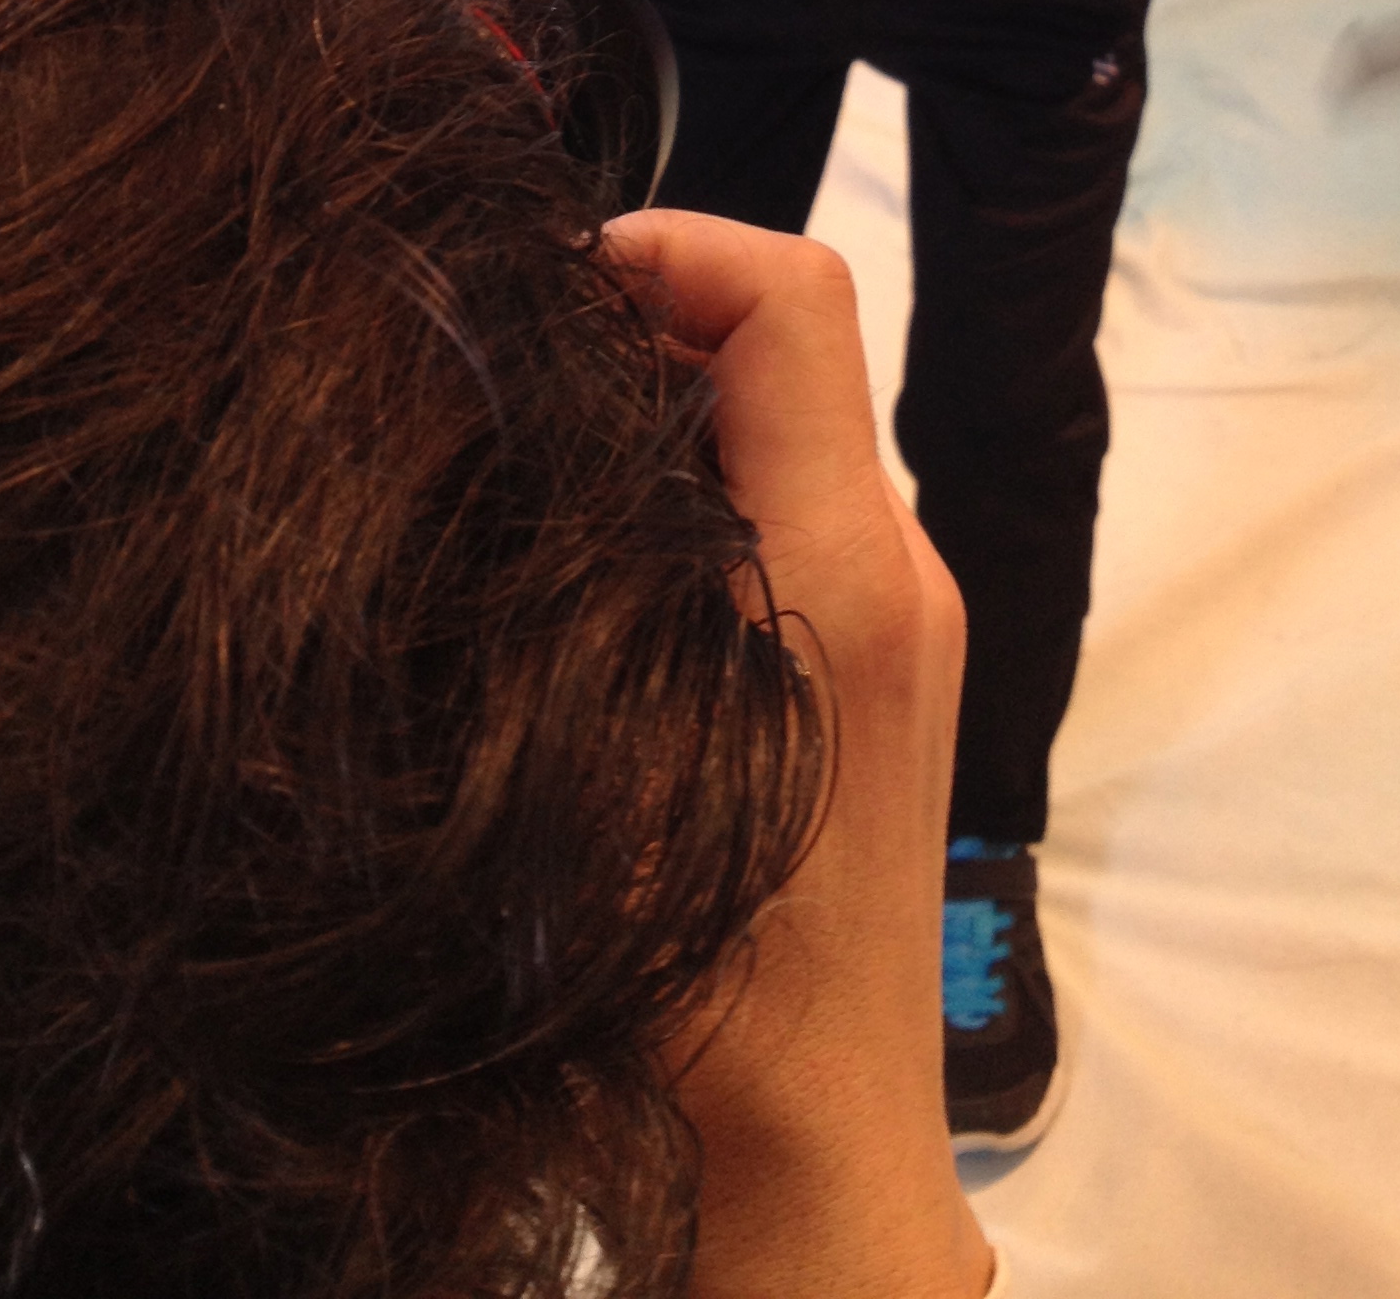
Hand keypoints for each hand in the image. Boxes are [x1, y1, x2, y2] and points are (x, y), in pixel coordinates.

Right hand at [601, 212, 988, 1298]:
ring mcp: (905, 616)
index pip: (795, 300)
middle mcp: (899, 566)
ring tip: (528, 459)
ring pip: (783, 436)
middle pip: (788, 351)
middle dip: (646, 324)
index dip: (672, 245)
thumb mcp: (599, 782)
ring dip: (664, 413)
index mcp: (844, 568)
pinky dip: (698, 492)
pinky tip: (589, 568)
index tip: (547, 281)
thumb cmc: (710, 999)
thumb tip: (495, 448)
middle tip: (504, 367)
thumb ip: (563, 598)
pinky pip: (793, 515)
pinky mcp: (886, 666)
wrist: (818, 1155)